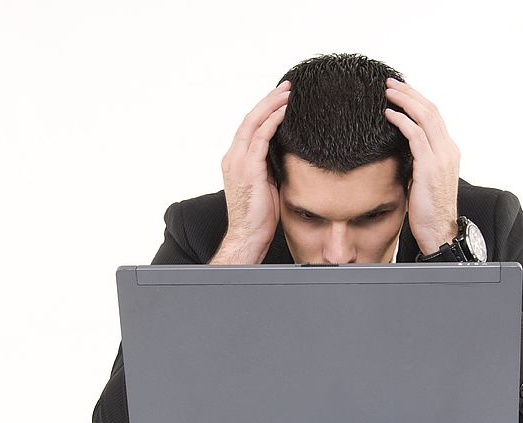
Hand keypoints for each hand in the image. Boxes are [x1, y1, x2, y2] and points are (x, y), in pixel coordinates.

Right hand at [213, 80, 290, 263]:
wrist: (249, 236)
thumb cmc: (259, 217)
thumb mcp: (267, 185)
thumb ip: (271, 167)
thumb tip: (288, 154)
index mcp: (236, 160)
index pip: (249, 128)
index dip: (264, 110)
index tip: (280, 98)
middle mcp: (233, 157)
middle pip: (249, 119)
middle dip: (268, 100)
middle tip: (286, 87)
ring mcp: (238, 162)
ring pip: (253, 123)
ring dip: (272, 105)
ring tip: (288, 93)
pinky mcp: (249, 168)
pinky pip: (260, 137)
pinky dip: (273, 121)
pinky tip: (285, 112)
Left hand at [383, 78, 460, 254]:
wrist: (439, 232)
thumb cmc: (428, 210)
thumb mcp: (423, 179)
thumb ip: (417, 160)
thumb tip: (400, 148)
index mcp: (449, 151)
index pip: (434, 117)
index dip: (417, 101)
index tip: (401, 91)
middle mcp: (448, 150)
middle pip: (430, 110)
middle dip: (410, 93)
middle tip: (391, 82)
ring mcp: (441, 157)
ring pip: (425, 117)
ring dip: (405, 100)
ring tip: (388, 91)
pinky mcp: (430, 166)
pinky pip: (415, 135)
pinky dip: (402, 121)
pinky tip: (388, 114)